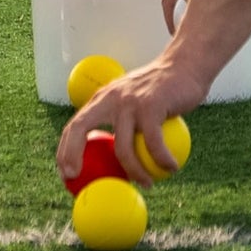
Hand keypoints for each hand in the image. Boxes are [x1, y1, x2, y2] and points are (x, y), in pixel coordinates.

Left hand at [57, 53, 209, 187]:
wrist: (185, 66)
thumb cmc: (161, 92)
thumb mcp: (134, 103)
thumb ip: (122, 124)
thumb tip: (115, 164)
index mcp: (102, 99)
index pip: (74, 124)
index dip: (65, 150)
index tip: (67, 175)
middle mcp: (110, 99)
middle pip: (80, 127)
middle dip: (72, 155)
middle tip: (78, 180)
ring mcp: (129, 102)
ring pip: (122, 147)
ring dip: (135, 173)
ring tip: (148, 184)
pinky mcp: (151, 106)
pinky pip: (153, 143)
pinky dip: (163, 159)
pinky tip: (172, 168)